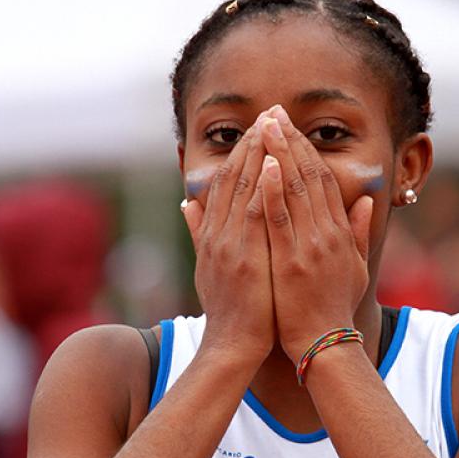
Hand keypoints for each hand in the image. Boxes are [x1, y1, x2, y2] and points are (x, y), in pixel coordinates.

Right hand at [182, 115, 274, 365]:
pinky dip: (263, 189)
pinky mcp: (245, 259)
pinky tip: (274, 164)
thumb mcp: (209, 267)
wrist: (232, 345)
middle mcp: (217, 234)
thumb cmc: (230, 310)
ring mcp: (229, 246)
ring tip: (273, 124)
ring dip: (259, 154)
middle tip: (269, 111)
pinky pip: (255, 216)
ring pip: (243, 190)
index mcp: (212, 234)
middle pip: (232, 177)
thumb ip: (198, 232)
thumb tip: (184, 202)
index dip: (240, 152)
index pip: (223, 182)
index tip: (257, 127)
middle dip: (252, 142)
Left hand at [259, 106, 373, 363]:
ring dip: (279, 155)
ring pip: (295, 191)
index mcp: (339, 234)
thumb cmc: (334, 308)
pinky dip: (272, 192)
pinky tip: (263, 166)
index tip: (290, 127)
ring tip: (264, 126)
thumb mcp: (356, 268)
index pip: (324, 181)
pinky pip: (280, 220)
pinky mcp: (290, 263)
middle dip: (290, 141)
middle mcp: (327, 235)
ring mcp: (309, 248)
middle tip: (273, 113)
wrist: (325, 344)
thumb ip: (360, 233)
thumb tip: (369, 201)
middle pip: (309, 177)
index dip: (307, 150)